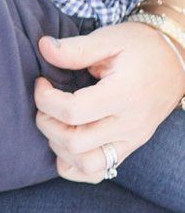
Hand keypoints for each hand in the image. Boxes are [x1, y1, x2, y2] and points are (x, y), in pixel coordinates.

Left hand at [34, 21, 184, 181]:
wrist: (176, 62)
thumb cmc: (140, 47)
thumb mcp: (107, 39)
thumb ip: (74, 48)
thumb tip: (43, 48)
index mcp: (123, 95)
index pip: (72, 112)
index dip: (45, 99)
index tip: (42, 82)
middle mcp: (129, 124)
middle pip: (75, 142)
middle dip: (47, 122)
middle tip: (46, 102)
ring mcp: (132, 140)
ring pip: (86, 165)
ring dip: (60, 146)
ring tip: (56, 121)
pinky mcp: (130, 147)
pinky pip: (98, 173)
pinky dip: (75, 164)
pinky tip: (67, 143)